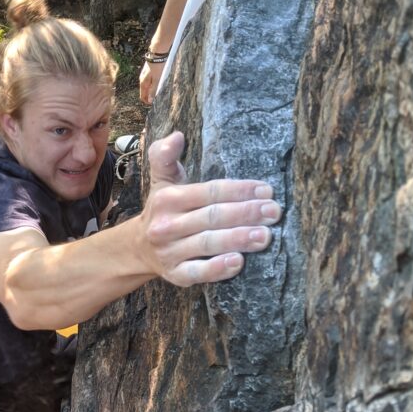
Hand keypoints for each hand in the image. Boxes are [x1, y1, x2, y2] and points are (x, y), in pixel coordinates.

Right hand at [139, 59, 166, 104]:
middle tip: (156, 99)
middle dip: (149, 97)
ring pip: (146, 87)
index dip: (147, 101)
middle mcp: (142, 80)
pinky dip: (151, 85)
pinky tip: (156, 84)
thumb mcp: (156, 80)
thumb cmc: (157, 67)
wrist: (157, 54)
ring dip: (150, 91)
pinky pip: (148, 81)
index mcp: (143, 83)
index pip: (142, 96)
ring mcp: (144, 75)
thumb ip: (153, 90)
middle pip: (144, 92)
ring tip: (157, 92)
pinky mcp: (147, 72)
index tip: (153, 104)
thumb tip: (150, 100)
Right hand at [139, 131, 281, 285]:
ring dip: (238, 239)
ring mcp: (170, 252)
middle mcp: (166, 225)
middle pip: (212, 217)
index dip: (239, 190)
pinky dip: (217, 269)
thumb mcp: (162, 180)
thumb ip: (167, 156)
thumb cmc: (163, 209)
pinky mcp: (174, 275)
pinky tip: (238, 262)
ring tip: (265, 236)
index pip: (209, 192)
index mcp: (168, 199)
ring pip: (208, 244)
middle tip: (274, 212)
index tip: (266, 190)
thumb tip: (177, 136)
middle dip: (246, 214)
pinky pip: (196, 273)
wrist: (138, 248)